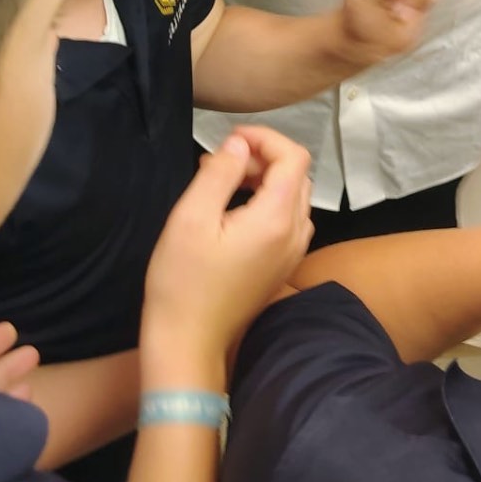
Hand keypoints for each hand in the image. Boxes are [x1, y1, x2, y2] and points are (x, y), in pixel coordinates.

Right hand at [140, 127, 313, 378]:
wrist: (188, 343)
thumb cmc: (182, 282)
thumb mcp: (191, 218)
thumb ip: (220, 174)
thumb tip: (239, 145)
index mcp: (276, 219)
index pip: (294, 156)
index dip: (265, 138)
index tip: (229, 140)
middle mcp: (295, 234)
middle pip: (298, 174)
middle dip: (264, 157)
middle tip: (222, 162)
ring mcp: (293, 253)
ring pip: (295, 196)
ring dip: (266, 179)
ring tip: (223, 183)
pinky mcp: (282, 267)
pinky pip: (288, 220)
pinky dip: (268, 203)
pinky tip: (234, 211)